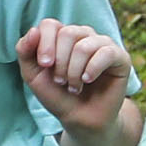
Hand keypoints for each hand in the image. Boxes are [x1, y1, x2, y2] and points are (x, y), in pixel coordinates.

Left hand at [16, 20, 132, 132]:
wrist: (79, 120)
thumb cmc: (57, 95)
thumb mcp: (33, 74)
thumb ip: (25, 51)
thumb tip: (34, 30)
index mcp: (63, 36)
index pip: (50, 24)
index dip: (45, 44)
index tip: (44, 66)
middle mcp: (84, 35)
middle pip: (67, 33)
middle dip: (60, 62)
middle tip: (61, 81)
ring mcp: (103, 44)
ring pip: (84, 46)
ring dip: (74, 71)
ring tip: (73, 86)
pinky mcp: (120, 57)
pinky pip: (106, 53)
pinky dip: (92, 69)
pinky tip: (88, 80)